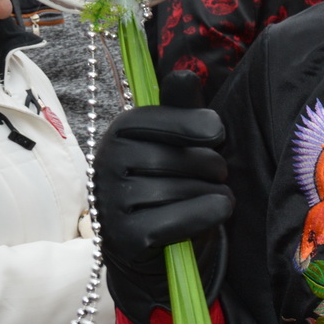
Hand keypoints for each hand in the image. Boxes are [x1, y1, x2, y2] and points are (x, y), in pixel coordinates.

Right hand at [93, 71, 232, 322]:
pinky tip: (217, 213)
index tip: (217, 135)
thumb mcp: (175, 142)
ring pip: (186, 188)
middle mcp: (106, 164)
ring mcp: (112, 203)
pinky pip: (184, 218)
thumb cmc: (170, 184)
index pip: (164, 117)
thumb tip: (185, 74)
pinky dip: (210, 215)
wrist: (150, 249)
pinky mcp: (126, 239)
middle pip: (182, 156)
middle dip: (213, 166)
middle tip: (214, 176)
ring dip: (214, 193)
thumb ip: (182, 109)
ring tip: (210, 196)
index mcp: (118, 133)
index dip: (200, 125)